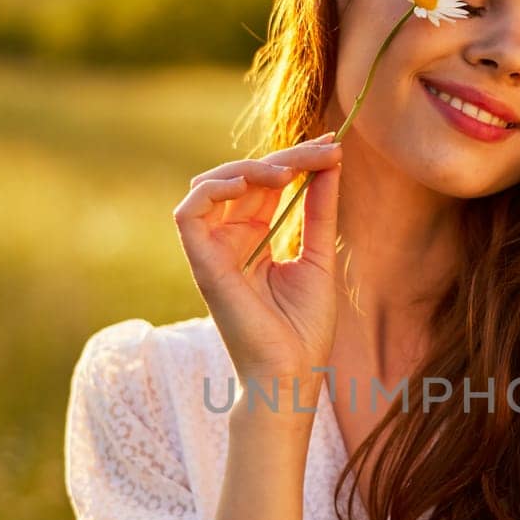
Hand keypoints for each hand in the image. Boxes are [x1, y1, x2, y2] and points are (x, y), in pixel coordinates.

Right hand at [173, 135, 343, 383]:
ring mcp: (212, 251)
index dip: (295, 161)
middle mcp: (229, 241)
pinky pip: (188, 212)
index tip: (331, 146)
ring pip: (213, 185)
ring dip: (249, 169)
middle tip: (322, 151)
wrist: (292, 373)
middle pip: (243, 179)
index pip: (266, 185)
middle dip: (282, 159)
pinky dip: (212, 189)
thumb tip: (331, 160)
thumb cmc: (305, 329)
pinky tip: (246, 184)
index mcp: (254, 241)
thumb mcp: (318, 255)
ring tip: (287, 172)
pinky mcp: (201, 263)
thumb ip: (319, 208)